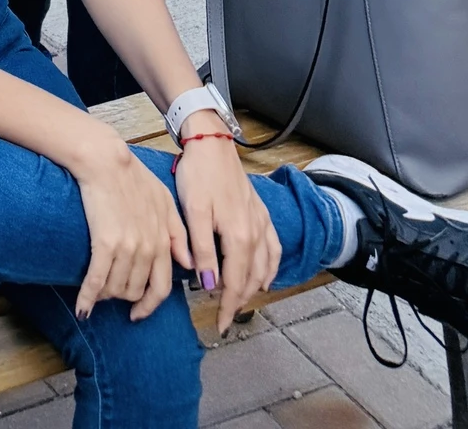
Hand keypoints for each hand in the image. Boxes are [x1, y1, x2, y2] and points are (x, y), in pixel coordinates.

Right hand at [71, 143, 189, 319]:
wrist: (106, 160)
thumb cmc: (134, 176)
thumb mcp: (165, 201)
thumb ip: (177, 234)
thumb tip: (186, 264)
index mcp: (163, 241)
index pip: (161, 288)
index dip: (148, 305)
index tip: (137, 313)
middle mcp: (148, 249)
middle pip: (135, 291)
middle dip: (123, 297)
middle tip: (111, 293)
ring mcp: (127, 248)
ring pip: (116, 288)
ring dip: (105, 295)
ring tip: (95, 290)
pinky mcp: (104, 243)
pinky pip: (96, 281)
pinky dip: (88, 298)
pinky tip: (81, 308)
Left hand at [172, 131, 279, 326]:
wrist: (211, 142)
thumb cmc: (199, 175)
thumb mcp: (194, 213)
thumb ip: (203, 250)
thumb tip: (208, 284)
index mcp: (238, 236)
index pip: (234, 283)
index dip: (227, 306)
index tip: (220, 325)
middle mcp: (255, 233)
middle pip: (250, 279)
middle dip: (239, 301)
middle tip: (226, 318)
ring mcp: (261, 223)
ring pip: (264, 267)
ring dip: (253, 288)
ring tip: (241, 302)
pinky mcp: (261, 213)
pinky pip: (273, 248)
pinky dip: (271, 267)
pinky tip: (266, 276)